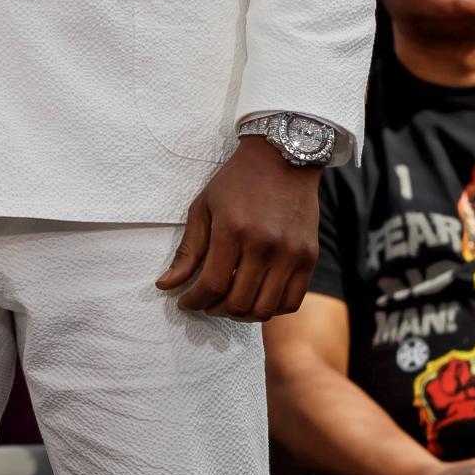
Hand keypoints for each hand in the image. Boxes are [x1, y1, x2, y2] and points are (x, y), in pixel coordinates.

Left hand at [154, 135, 320, 318]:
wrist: (282, 159)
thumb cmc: (236, 182)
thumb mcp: (203, 208)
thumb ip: (188, 250)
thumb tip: (165, 285)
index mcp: (233, 230)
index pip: (212, 284)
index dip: (194, 301)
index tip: (185, 302)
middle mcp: (264, 245)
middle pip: (238, 302)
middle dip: (215, 310)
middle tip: (205, 303)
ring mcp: (290, 254)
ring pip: (265, 308)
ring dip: (241, 315)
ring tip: (228, 304)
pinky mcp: (309, 258)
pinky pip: (291, 302)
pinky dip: (271, 309)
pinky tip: (255, 299)